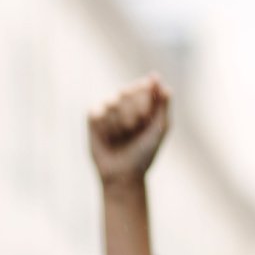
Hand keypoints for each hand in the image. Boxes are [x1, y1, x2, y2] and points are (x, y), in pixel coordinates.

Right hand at [88, 74, 170, 189]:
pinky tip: (107, 138)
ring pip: (111, 103)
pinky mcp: (93, 119)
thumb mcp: (160, 128)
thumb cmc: (144, 154)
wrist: (123, 176)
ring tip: (121, 137)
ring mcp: (108, 110)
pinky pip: (96, 112)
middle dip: (132, 114)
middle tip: (133, 130)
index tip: (145, 117)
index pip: (143, 86)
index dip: (144, 101)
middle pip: (126, 91)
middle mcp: (125, 103)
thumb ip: (162, 104)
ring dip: (119, 124)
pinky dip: (104, 127)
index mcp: (143, 103)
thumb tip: (158, 78)